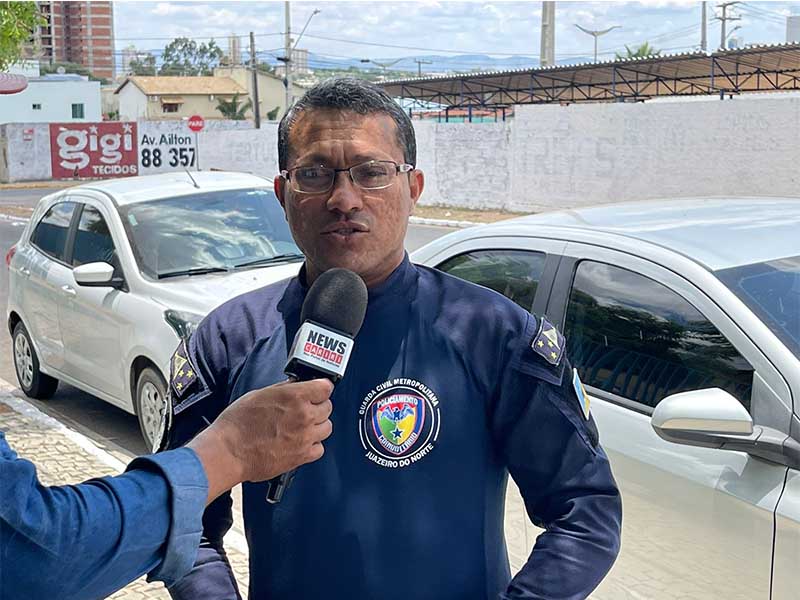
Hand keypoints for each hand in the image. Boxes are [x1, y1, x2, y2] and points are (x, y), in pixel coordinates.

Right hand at [187, 379, 333, 502]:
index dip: (320, 388)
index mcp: (294, 397)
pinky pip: (319, 449)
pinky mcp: (302, 456)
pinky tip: (300, 442)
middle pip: (328, 407)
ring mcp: (305, 437)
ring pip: (327, 428)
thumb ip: (282, 390)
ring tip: (302, 427)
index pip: (325, 387)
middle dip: (317, 407)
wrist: (228, 452)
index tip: (317, 391)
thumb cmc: (237, 424)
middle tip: (305, 409)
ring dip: (317, 426)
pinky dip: (313, 446)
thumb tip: (294, 386)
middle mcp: (304, 416)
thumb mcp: (259, 394)